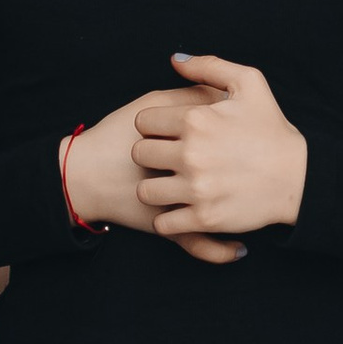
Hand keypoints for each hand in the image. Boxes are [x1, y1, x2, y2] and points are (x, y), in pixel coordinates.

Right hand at [58, 99, 245, 262]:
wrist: (83, 174)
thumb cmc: (118, 134)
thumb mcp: (152, 102)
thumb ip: (189, 93)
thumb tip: (222, 93)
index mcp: (185, 133)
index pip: (232, 132)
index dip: (246, 134)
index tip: (253, 137)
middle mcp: (187, 168)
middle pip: (233, 170)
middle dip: (248, 171)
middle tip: (259, 170)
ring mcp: (179, 201)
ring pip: (223, 211)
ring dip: (243, 214)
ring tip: (255, 208)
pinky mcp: (167, 226)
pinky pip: (200, 244)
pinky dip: (221, 250)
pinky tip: (239, 247)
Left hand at [132, 52, 305, 240]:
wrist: (299, 177)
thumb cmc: (272, 129)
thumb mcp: (250, 83)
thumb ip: (210, 66)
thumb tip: (175, 60)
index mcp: (196, 120)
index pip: (144, 121)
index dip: (154, 126)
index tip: (169, 133)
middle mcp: (192, 154)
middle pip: (140, 154)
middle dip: (152, 155)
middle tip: (169, 159)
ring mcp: (197, 189)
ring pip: (146, 191)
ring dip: (155, 188)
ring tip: (171, 185)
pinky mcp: (204, 218)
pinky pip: (163, 223)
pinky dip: (168, 219)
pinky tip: (182, 209)